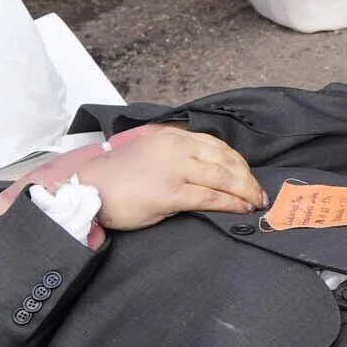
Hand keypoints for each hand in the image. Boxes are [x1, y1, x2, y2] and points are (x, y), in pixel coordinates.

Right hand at [0, 125, 262, 236]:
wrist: (87, 189)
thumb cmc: (117, 176)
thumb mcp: (152, 155)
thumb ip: (180, 157)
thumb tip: (210, 173)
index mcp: (174, 136)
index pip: (218, 146)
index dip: (239, 163)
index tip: (250, 177)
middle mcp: (178, 147)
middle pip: (227, 160)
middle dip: (248, 178)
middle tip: (259, 194)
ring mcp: (176, 169)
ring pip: (225, 178)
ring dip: (246, 192)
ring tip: (256, 203)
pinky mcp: (171, 192)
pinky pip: (211, 197)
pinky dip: (231, 204)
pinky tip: (241, 209)